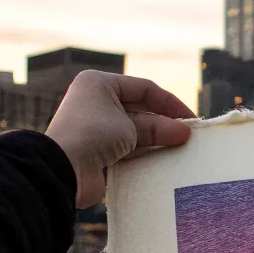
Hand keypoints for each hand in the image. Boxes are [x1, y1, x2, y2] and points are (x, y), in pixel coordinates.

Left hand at [46, 71, 194, 207]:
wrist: (62, 169)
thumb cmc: (94, 135)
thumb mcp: (131, 126)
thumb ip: (159, 127)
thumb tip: (184, 132)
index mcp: (100, 84)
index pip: (144, 88)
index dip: (170, 102)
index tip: (191, 119)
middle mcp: (97, 102)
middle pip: (142, 110)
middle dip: (166, 123)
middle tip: (189, 137)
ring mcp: (97, 128)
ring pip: (137, 131)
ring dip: (158, 140)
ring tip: (181, 149)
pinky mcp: (99, 153)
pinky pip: (128, 150)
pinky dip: (146, 154)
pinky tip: (164, 160)